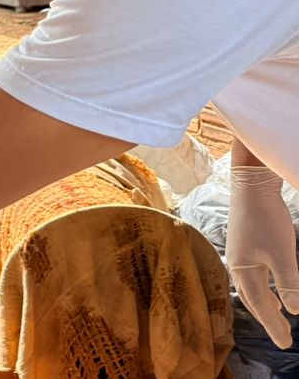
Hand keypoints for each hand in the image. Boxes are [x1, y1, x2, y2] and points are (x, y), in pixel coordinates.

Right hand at [229, 165, 298, 346]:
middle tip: (284, 337)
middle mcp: (238, 266)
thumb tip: (295, 311)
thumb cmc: (266, 220)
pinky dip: (263, 289)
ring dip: (265, 305)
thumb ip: (289, 283)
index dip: (274, 325)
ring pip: (252, 289)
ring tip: (277, 317)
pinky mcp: (245, 246)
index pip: (261, 305)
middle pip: (253, 300)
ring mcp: (240, 255)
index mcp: (244, 270)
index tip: (286, 344)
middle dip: (269, 319)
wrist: (251, 187)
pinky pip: (253, 277)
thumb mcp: (282, 254)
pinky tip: (272, 289)